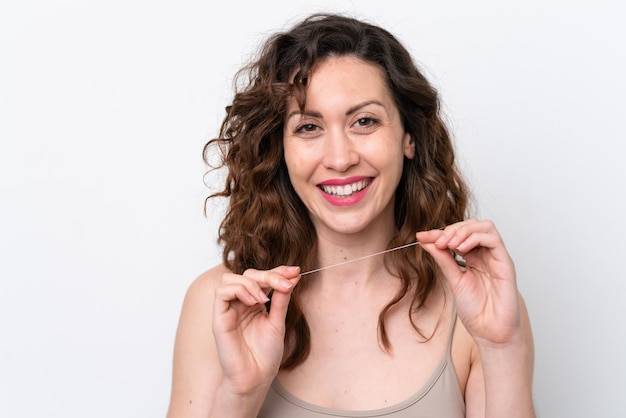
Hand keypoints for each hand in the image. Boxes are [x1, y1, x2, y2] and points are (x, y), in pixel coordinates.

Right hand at [212, 265, 300, 394]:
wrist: (256, 378)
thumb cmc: (265, 355)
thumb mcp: (278, 321)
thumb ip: (281, 299)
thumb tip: (292, 277)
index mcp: (254, 303)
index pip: (262, 278)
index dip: (278, 271)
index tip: (296, 271)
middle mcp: (240, 303)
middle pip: (248, 274)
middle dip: (269, 275)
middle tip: (286, 283)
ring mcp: (228, 309)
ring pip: (231, 278)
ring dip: (252, 283)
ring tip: (265, 299)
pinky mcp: (219, 318)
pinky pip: (221, 292)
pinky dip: (239, 291)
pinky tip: (254, 303)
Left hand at [416, 219, 521, 346]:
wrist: (489, 332)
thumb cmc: (475, 310)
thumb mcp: (453, 279)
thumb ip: (442, 259)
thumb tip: (426, 241)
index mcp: (472, 258)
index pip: (457, 235)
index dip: (438, 232)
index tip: (422, 236)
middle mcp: (485, 255)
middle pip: (472, 225)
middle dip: (452, 229)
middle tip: (438, 241)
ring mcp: (496, 258)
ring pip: (484, 227)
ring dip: (464, 230)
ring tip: (449, 244)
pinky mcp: (506, 264)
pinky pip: (494, 239)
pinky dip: (476, 238)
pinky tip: (462, 248)